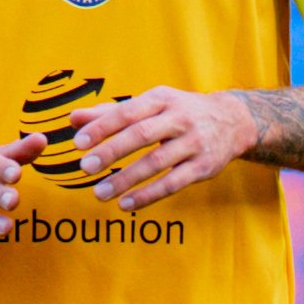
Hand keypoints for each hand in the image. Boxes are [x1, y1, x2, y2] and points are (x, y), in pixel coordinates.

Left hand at [72, 88, 258, 209]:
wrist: (232, 121)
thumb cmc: (177, 112)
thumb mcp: (149, 105)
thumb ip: (110, 113)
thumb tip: (72, 119)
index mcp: (161, 99)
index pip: (127, 112)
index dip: (102, 127)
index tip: (78, 143)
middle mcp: (179, 118)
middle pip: (141, 135)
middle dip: (111, 151)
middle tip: (85, 168)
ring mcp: (193, 143)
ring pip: (156, 163)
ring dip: (125, 179)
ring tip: (99, 193)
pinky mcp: (203, 167)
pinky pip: (172, 183)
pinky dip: (148, 195)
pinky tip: (125, 204)